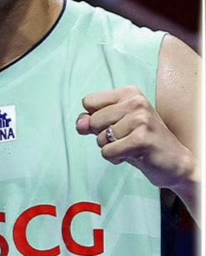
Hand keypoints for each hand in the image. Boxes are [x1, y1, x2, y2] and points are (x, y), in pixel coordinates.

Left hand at [76, 86, 196, 193]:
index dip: (95, 119)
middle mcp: (136, 101)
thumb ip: (94, 121)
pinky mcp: (141, 138)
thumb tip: (80, 124)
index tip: (116, 125)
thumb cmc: (142, 142)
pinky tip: (133, 155)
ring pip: (100, 138)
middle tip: (126, 139)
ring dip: (112, 148)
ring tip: (131, 147)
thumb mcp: (116, 127)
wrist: (175, 161)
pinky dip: (115, 158)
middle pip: (93, 120)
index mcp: (129, 93)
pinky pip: (108, 152)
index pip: (88, 102)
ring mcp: (140, 119)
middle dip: (103, 136)